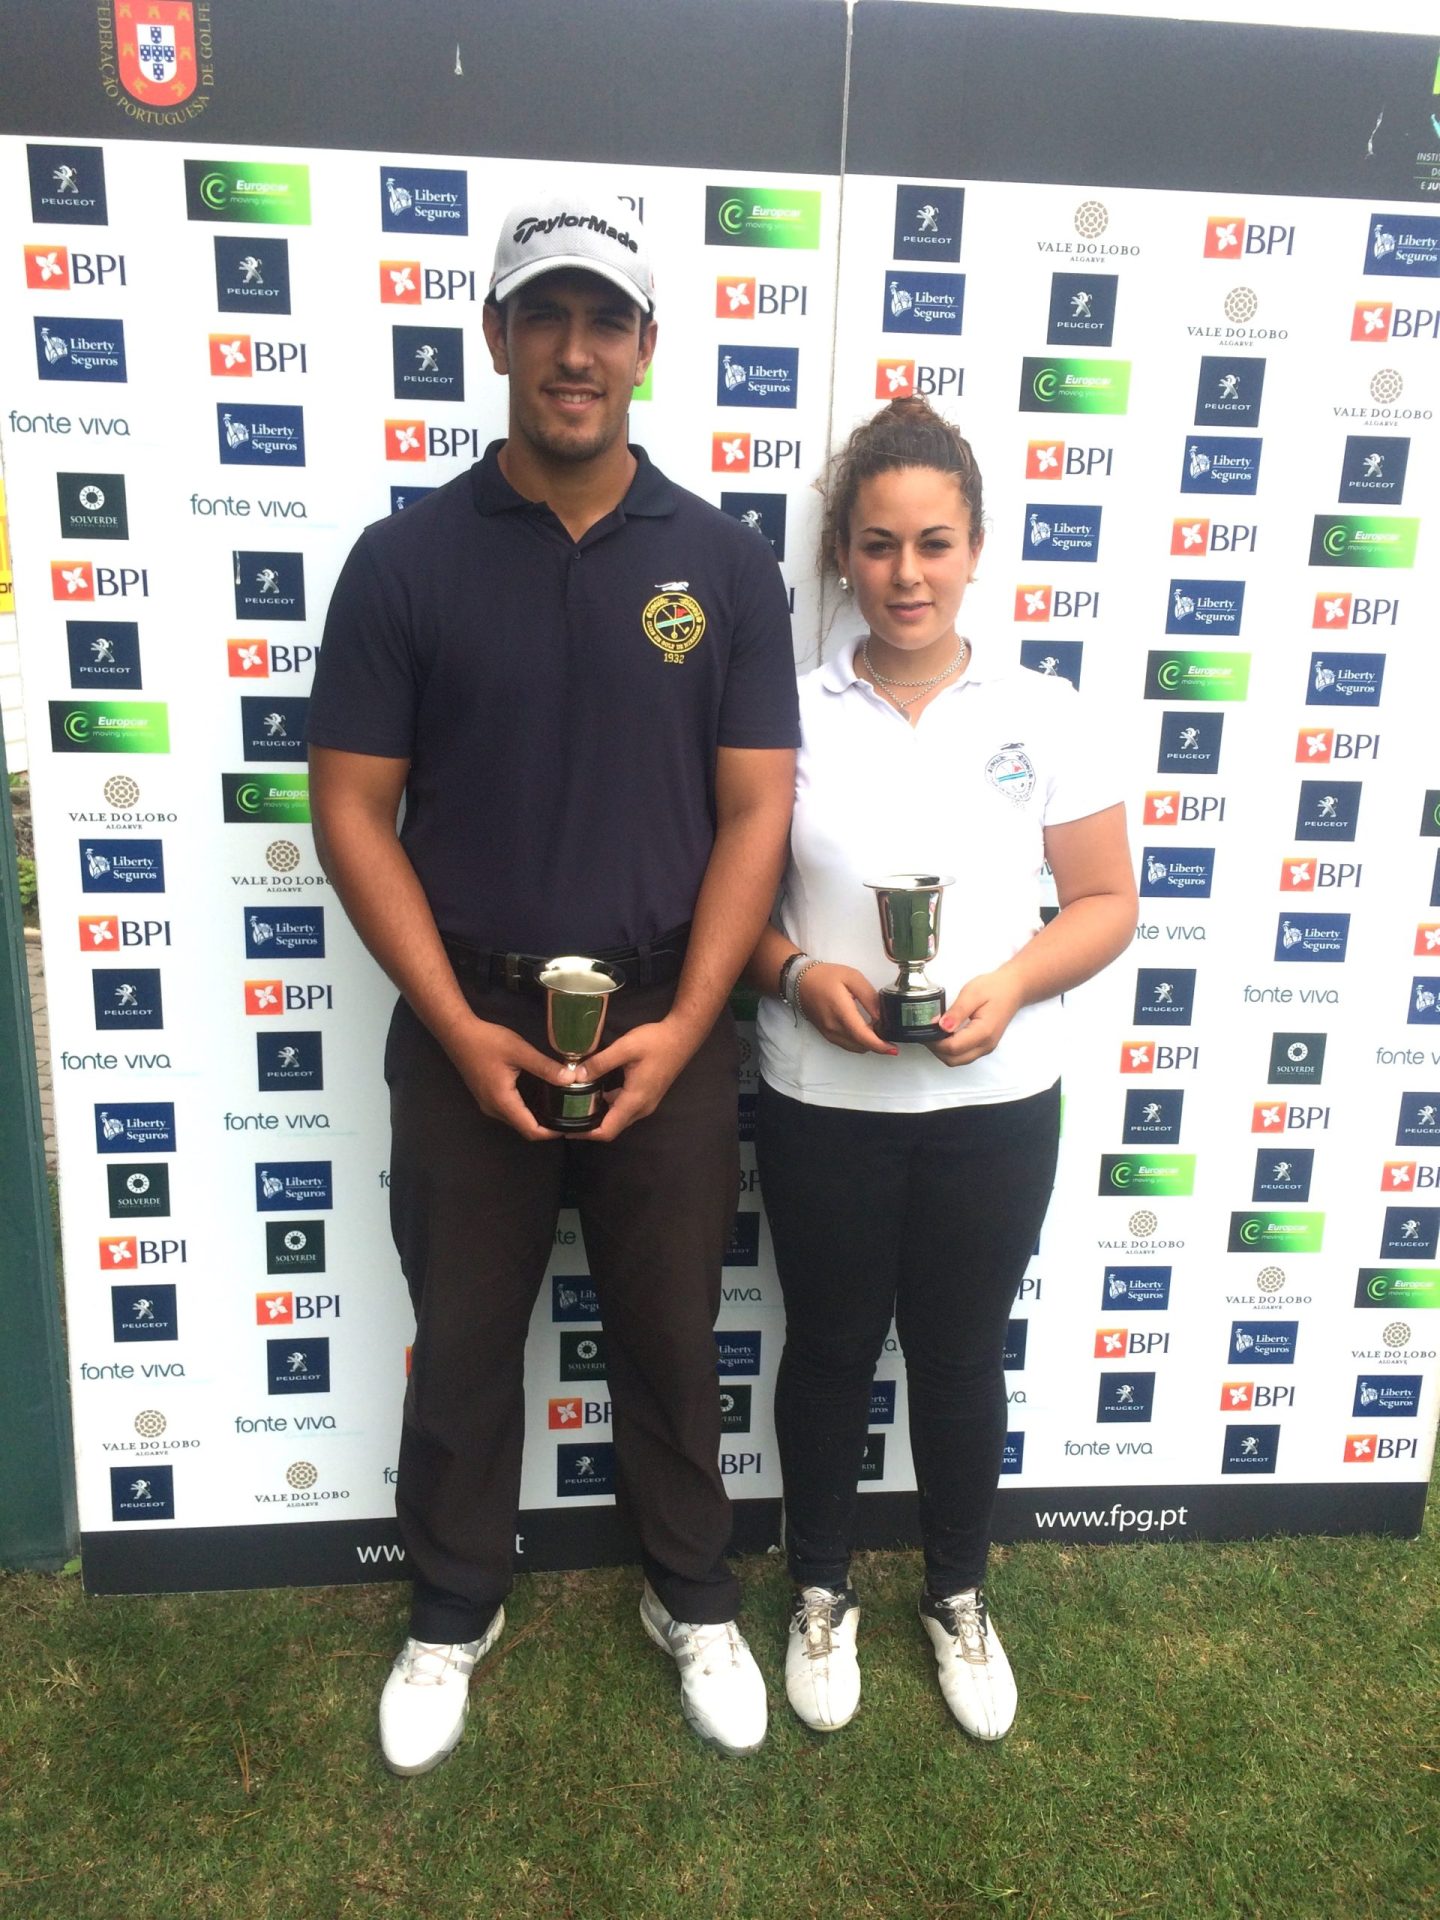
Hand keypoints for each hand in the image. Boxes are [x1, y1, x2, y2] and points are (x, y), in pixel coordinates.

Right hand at [446, 1015, 572, 1140]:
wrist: (458, 1034)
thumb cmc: (487, 1042)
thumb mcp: (520, 1051)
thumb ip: (545, 1067)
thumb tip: (572, 1079)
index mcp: (502, 1102)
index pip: (530, 1130)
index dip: (551, 1133)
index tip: (570, 1125)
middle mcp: (493, 1109)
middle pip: (524, 1128)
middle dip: (547, 1127)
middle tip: (568, 1115)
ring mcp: (488, 1104)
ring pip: (516, 1120)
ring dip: (536, 1118)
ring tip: (557, 1106)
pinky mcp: (486, 1097)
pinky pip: (509, 1111)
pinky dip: (525, 1109)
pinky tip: (539, 1097)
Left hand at [577, 1017, 699, 1141]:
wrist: (682, 1036)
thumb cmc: (656, 1041)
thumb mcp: (625, 1048)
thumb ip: (600, 1063)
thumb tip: (576, 1076)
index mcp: (635, 1100)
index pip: (608, 1130)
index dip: (587, 1134)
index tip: (567, 1129)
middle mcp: (641, 1108)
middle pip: (613, 1127)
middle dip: (590, 1126)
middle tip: (567, 1116)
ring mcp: (646, 1103)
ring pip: (619, 1118)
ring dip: (600, 1115)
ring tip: (577, 1105)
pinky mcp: (647, 1095)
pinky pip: (625, 1108)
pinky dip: (609, 1106)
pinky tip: (597, 1092)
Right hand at [797, 963, 896, 1056]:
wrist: (799, 981)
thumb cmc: (825, 976)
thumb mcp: (852, 977)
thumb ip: (869, 996)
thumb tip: (883, 1015)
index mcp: (841, 1012)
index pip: (862, 1036)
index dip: (880, 1045)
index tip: (894, 1049)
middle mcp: (834, 1027)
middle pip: (861, 1045)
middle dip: (878, 1044)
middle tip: (890, 1032)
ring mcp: (829, 1033)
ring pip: (855, 1047)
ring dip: (868, 1043)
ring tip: (880, 1031)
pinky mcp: (827, 1035)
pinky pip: (847, 1044)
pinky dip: (859, 1042)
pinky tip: (866, 1031)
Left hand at [932, 970, 1023, 1066]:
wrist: (1013, 989)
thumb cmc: (994, 988)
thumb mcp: (972, 993)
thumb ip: (956, 1012)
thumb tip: (940, 1026)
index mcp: (984, 1032)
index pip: (952, 1048)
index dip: (934, 1042)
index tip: (925, 1029)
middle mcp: (986, 1045)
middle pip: (953, 1060)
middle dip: (936, 1049)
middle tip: (926, 1032)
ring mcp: (986, 1048)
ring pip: (958, 1060)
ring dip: (943, 1051)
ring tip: (934, 1033)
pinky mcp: (983, 1046)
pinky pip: (963, 1055)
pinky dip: (951, 1050)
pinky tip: (945, 1035)